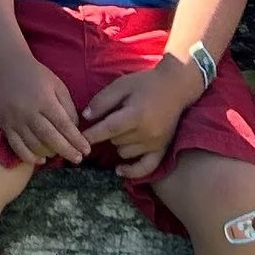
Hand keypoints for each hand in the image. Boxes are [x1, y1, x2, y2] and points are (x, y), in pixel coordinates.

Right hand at [0, 48, 89, 166]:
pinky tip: (40, 160)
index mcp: (44, 100)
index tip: (86, 150)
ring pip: (34, 145)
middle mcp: (29, 112)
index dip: (76, 140)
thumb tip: (75, 131)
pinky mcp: (5, 125)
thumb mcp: (58, 85)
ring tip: (60, 155)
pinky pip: (17, 147)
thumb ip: (68, 108)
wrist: (6, 68)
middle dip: (66, 151)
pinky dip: (29, 157)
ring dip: (50, 154)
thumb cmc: (37, 76)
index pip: (63, 125)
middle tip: (78, 159)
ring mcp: (15, 120)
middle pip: (50, 138)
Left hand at [82, 56, 199, 179]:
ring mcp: (156, 143)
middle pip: (114, 140)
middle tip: (111, 118)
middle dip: (107, 132)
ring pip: (124, 152)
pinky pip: (146, 168)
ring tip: (123, 128)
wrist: (176, 86)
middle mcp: (147, 133)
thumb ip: (103, 101)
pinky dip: (132, 171)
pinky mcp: (163, 149)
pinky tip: (120, 171)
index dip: (92, 135)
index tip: (78, 138)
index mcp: (136, 115)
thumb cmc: (146, 83)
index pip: (108, 129)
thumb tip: (85, 117)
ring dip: (118, 143)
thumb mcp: (121, 85)